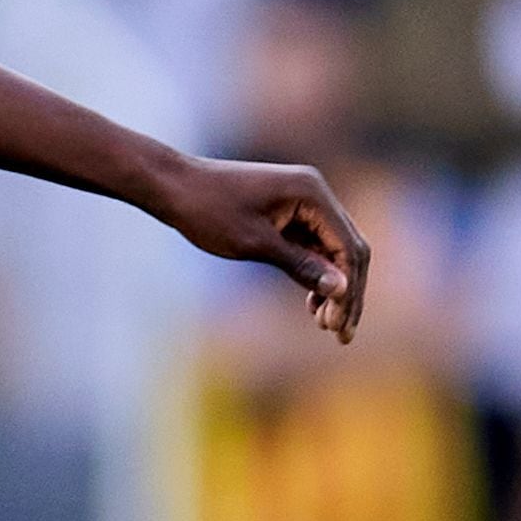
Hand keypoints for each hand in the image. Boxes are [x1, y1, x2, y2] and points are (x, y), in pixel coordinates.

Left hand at [154, 156, 369, 343]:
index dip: (349, 291)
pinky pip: (313, 246)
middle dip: (347, 293)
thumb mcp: (255, 244)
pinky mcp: (288, 211)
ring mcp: (302, 200)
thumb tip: (342, 290)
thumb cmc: (208, 211)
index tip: (338, 327)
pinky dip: (314, 273)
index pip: (348, 248)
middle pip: (347, 249)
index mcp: (311, 193)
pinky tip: (311, 304)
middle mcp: (314, 192)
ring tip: (324, 324)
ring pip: (332, 250)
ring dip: (332, 286)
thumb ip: (301, 266)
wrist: (172, 185)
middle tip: (340, 334)